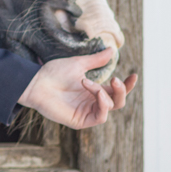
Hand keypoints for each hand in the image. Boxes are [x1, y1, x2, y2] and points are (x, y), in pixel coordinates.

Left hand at [17, 48, 137, 129]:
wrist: (36, 82)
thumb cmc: (54, 73)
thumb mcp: (79, 64)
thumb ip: (96, 60)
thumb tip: (112, 50)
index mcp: (93, 91)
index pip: (116, 92)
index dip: (126, 86)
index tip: (133, 75)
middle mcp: (91, 103)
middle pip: (117, 102)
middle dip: (121, 91)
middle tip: (116, 80)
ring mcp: (86, 113)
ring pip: (110, 108)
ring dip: (105, 95)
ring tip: (88, 83)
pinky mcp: (80, 121)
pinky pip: (100, 117)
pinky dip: (102, 104)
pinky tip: (95, 94)